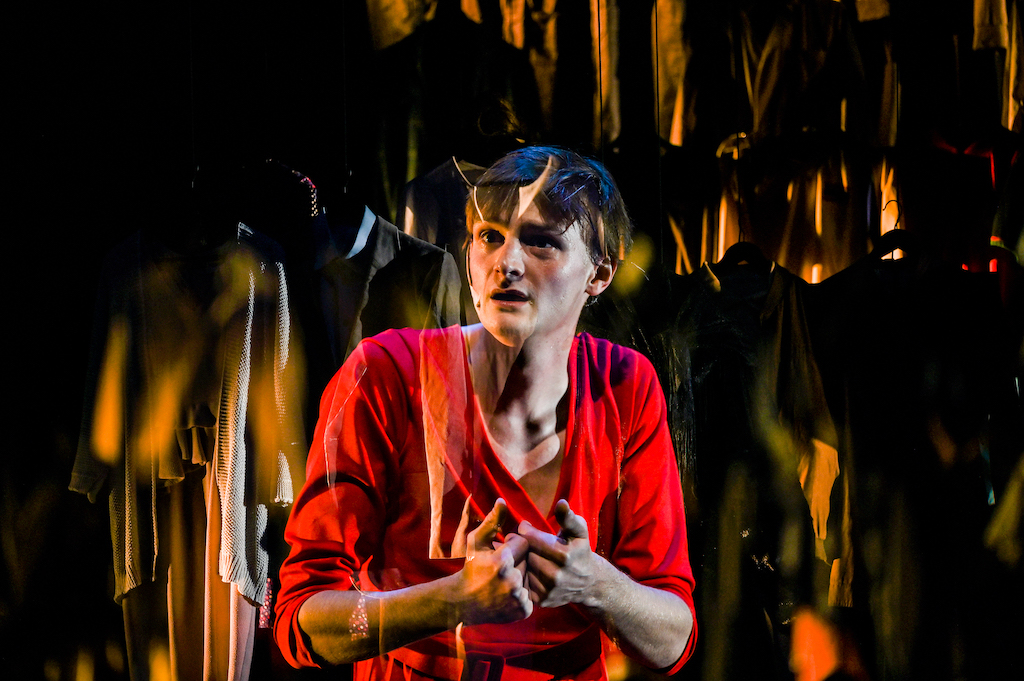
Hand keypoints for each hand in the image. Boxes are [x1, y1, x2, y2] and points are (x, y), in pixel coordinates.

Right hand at [456, 498, 532, 624]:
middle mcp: (511, 580)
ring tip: (504, 582)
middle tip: (502, 570)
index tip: (503, 552)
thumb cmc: (471, 567)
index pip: (525, 544)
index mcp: (501, 560)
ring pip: (530, 579)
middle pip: (529, 562)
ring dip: (521, 578)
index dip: (514, 547)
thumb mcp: (476, 541)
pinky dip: (522, 595)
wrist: (463, 602)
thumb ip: (492, 521)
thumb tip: (502, 501)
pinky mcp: (523, 610)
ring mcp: (517, 597)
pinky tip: (508, 595)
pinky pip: (531, 596)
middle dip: (519, 562)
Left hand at [518, 500, 603, 608]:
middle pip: (525, 553)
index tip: (525, 528)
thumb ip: (568, 517)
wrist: (589, 582)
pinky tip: (529, 569)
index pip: (530, 538)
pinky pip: (523, 583)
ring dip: (522, 560)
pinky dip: (524, 575)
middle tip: (523, 541)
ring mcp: (548, 590)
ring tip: (526, 554)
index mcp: (564, 555)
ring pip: (523, 568)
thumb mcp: (579, 531)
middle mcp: (556, 575)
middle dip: (523, 545)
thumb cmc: (580, 550)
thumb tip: (561, 503)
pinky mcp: (542, 600)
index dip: (525, 531)